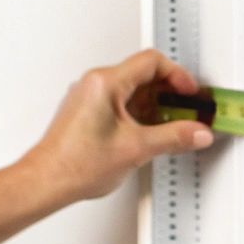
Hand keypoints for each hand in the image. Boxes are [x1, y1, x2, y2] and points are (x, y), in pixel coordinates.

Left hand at [18, 49, 215, 203]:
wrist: (47, 181)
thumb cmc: (75, 164)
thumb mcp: (137, 149)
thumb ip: (174, 137)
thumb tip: (197, 132)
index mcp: (105, 83)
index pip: (151, 62)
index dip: (178, 76)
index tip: (190, 93)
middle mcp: (94, 84)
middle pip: (142, 74)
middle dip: (169, 93)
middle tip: (186, 110)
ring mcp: (88, 97)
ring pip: (131, 90)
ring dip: (155, 105)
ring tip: (171, 125)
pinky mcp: (86, 112)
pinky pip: (119, 102)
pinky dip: (139, 114)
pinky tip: (149, 134)